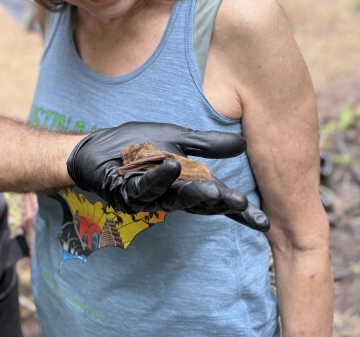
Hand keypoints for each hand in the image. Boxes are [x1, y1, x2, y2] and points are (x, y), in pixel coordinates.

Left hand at [66, 122, 269, 231]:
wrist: (96, 146)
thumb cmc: (136, 145)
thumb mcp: (177, 138)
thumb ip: (207, 145)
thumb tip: (242, 144)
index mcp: (186, 184)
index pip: (216, 199)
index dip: (238, 211)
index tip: (263, 222)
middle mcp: (171, 195)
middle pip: (200, 204)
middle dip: (220, 203)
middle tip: (240, 203)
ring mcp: (149, 197)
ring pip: (176, 200)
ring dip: (195, 194)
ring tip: (214, 189)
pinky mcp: (127, 192)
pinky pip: (144, 188)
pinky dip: (159, 178)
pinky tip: (172, 167)